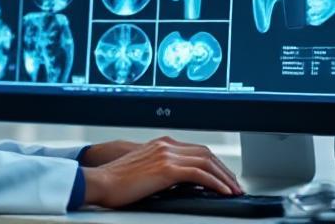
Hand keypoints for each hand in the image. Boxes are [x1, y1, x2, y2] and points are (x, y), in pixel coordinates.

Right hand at [82, 136, 241, 207]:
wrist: (100, 182)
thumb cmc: (116, 181)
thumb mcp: (144, 170)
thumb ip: (163, 170)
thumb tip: (185, 183)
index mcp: (161, 143)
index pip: (197, 150)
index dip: (214, 163)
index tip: (223, 176)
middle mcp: (166, 145)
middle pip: (206, 153)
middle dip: (224, 169)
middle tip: (234, 184)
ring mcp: (166, 155)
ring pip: (207, 162)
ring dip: (224, 177)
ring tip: (233, 190)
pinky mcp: (166, 169)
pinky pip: (200, 174)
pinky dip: (215, 182)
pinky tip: (223, 191)